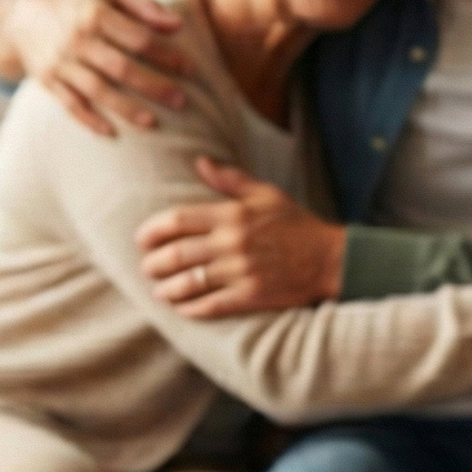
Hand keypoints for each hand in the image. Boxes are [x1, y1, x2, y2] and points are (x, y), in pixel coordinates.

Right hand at [0, 0, 190, 136]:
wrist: (24, 16)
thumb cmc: (81, 4)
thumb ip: (144, 5)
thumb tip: (177, 26)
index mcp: (95, 13)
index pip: (137, 38)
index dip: (166, 55)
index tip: (191, 70)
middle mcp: (77, 39)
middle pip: (120, 67)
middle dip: (153, 86)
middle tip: (181, 101)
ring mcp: (61, 62)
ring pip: (96, 90)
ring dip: (125, 108)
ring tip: (152, 123)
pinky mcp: (48, 82)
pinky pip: (70, 104)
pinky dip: (89, 120)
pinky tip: (111, 133)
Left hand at [136, 159, 345, 316]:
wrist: (329, 259)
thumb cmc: (296, 225)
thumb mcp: (266, 194)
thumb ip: (231, 179)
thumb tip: (201, 162)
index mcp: (232, 214)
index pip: (178, 220)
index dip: (152, 231)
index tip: (141, 239)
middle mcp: (232, 242)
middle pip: (176, 254)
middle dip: (153, 263)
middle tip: (146, 268)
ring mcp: (241, 271)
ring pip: (188, 283)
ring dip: (167, 289)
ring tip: (159, 291)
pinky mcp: (251, 296)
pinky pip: (211, 305)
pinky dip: (191, 309)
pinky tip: (182, 309)